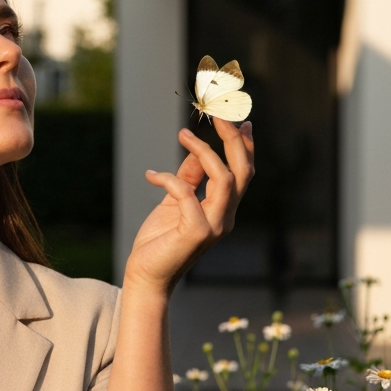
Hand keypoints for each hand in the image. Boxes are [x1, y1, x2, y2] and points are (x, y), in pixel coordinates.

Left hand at [125, 120, 254, 295]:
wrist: (145, 276)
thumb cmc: (158, 242)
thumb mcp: (173, 203)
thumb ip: (188, 179)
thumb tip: (194, 151)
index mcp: (224, 210)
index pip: (243, 173)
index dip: (244, 145)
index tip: (239, 118)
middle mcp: (226, 217)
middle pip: (242, 171)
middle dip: (232, 139)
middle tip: (217, 114)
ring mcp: (215, 226)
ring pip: (223, 178)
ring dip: (204, 151)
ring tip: (183, 134)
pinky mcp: (196, 232)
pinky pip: (185, 192)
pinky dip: (167, 179)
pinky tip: (150, 175)